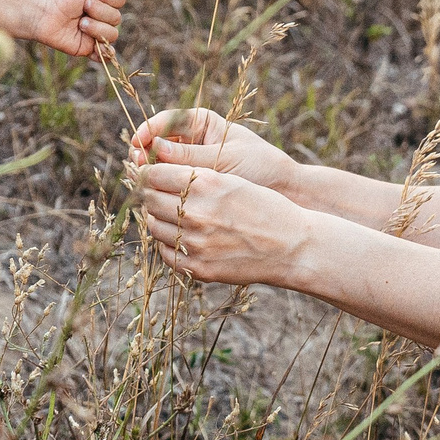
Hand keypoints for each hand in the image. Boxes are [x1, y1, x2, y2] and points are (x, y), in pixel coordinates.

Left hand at [24, 0, 127, 57]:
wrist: (42, 10)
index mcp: (102, 0)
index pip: (120, 1)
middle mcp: (101, 17)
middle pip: (117, 18)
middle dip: (100, 11)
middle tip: (82, 7)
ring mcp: (95, 33)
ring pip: (112, 35)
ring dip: (97, 27)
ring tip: (80, 23)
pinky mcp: (87, 48)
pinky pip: (106, 55)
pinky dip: (104, 52)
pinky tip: (94, 45)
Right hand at [129, 106, 300, 193]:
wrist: (283, 190)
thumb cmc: (259, 165)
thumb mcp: (224, 159)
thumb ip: (190, 157)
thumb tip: (153, 149)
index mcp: (199, 123)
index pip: (164, 121)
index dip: (146, 131)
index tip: (136, 144)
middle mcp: (190, 141)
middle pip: (155, 144)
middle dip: (144, 155)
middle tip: (136, 168)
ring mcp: (189, 164)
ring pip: (158, 167)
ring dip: (149, 175)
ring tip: (143, 185)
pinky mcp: (191, 185)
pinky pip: (168, 185)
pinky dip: (160, 191)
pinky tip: (154, 199)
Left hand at [136, 158, 316, 285]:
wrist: (291, 246)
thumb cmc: (265, 207)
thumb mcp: (232, 180)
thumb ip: (195, 177)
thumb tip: (156, 175)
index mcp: (205, 184)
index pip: (154, 173)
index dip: (148, 171)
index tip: (148, 172)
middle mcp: (195, 213)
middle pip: (149, 199)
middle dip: (149, 193)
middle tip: (156, 192)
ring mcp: (195, 243)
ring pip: (154, 226)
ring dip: (158, 218)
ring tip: (172, 215)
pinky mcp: (198, 267)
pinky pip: (166, 253)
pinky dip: (169, 244)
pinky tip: (182, 237)